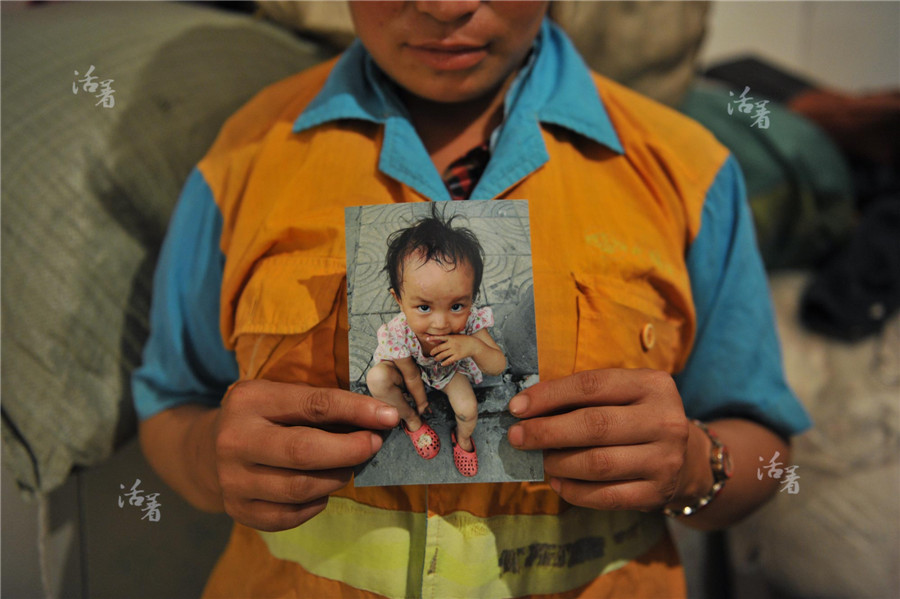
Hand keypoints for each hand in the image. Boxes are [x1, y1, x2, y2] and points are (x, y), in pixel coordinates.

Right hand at [214, 380, 398, 531]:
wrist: (208, 450)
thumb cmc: (264, 418)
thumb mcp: (283, 397)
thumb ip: (323, 406)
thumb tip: (379, 419)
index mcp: (250, 400)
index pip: (312, 405)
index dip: (356, 411)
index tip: (388, 416)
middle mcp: (234, 440)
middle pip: (303, 451)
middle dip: (350, 450)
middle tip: (374, 445)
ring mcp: (232, 480)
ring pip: (300, 488)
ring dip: (336, 478)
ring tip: (347, 466)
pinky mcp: (238, 510)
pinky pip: (290, 515)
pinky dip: (317, 503)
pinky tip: (322, 489)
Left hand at [426, 334, 479, 365]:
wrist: (474, 345)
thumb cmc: (464, 340)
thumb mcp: (456, 336)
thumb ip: (449, 338)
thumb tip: (439, 341)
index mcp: (451, 337)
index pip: (440, 337)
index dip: (433, 338)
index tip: (427, 339)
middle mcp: (452, 344)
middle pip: (439, 348)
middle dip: (434, 351)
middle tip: (431, 353)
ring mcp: (454, 350)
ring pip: (443, 355)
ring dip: (438, 358)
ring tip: (436, 358)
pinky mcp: (457, 356)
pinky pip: (449, 360)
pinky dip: (444, 363)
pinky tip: (442, 364)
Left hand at [507, 369, 709, 511]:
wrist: (685, 458)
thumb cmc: (634, 417)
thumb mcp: (619, 394)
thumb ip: (580, 396)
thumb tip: (524, 408)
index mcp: (652, 384)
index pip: (592, 386)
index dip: (549, 396)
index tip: (517, 407)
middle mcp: (665, 420)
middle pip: (594, 426)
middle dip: (546, 432)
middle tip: (516, 437)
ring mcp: (666, 459)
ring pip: (598, 463)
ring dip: (559, 463)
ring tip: (541, 460)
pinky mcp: (658, 493)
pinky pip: (606, 496)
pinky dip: (574, 491)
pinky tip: (558, 483)